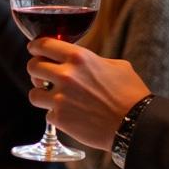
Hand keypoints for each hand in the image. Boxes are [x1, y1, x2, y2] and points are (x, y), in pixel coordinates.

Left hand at [26, 39, 150, 150]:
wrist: (136, 124)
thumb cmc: (131, 94)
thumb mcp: (117, 66)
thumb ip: (93, 60)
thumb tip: (83, 62)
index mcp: (78, 58)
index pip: (43, 44)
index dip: (35, 46)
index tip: (34, 50)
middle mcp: (66, 75)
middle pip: (32, 66)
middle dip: (36, 70)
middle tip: (42, 75)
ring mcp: (61, 98)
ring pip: (33, 93)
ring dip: (41, 95)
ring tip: (52, 97)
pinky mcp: (60, 119)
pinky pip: (47, 114)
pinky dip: (55, 115)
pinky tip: (69, 115)